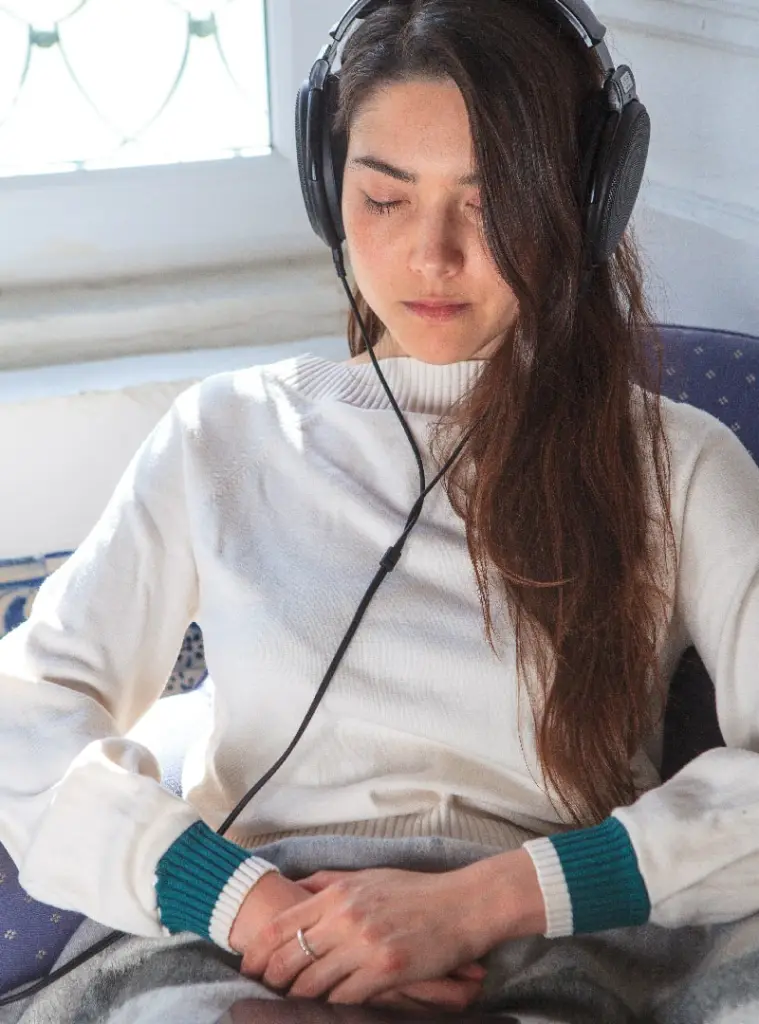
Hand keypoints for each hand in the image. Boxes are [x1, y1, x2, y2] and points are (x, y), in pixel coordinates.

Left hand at [229, 872, 486, 1012]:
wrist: (461, 905)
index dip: (257, 948)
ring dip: (299, 994)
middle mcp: (347, 917)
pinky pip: (344, 996)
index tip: (248, 964)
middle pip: (289, 956)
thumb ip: (328, 882)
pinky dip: (332, 1003)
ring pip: (312, 981)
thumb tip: (294, 888)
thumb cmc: (414, 891)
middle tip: (267, 987)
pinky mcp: (386, 970)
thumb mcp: (367, 876)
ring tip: (294, 998)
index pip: (282, 923)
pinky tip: (330, 1003)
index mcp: (339, 893)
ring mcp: (365, 945)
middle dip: (272, 976)